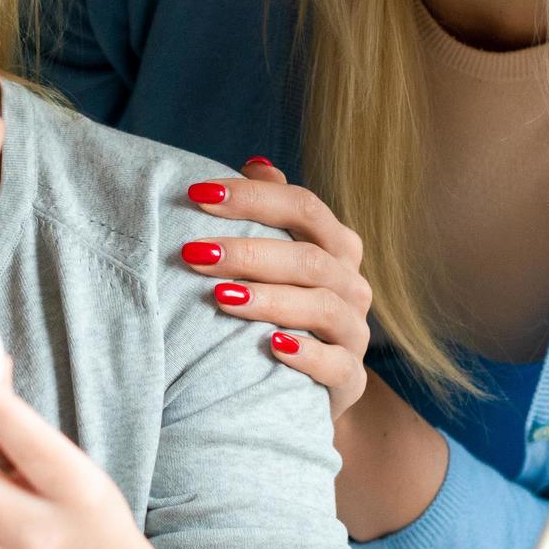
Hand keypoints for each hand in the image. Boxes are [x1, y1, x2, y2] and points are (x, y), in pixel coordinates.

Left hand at [179, 158, 375, 416]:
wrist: (300, 385)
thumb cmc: (278, 307)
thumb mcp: (274, 258)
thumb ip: (270, 209)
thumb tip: (255, 164)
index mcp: (336, 246)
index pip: (302, 207)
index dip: (252, 198)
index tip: (197, 194)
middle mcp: (351, 284)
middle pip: (307, 257)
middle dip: (248, 252)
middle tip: (194, 253)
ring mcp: (354, 331)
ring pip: (320, 306)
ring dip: (269, 299)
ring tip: (221, 296)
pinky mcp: (350, 378)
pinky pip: (336, 364)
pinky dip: (306, 355)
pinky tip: (272, 347)